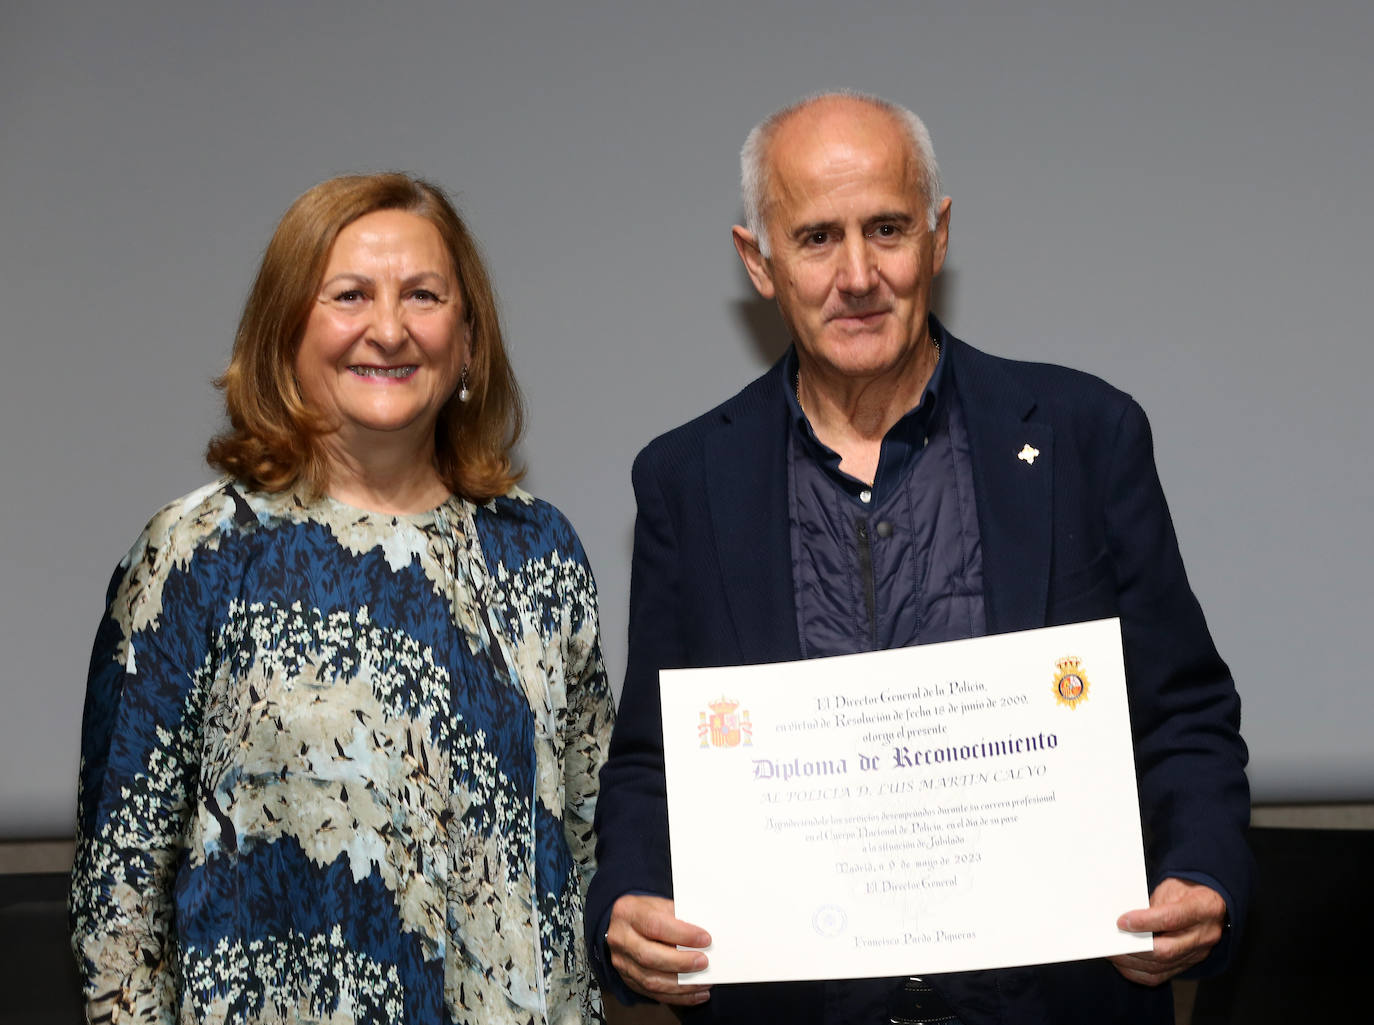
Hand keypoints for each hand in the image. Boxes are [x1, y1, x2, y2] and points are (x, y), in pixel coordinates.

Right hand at [606, 894, 712, 1005]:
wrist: (620, 924)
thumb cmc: (643, 912)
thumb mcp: (658, 904)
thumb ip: (678, 917)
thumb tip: (702, 935)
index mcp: (628, 913)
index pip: (655, 926)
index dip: (682, 934)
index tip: (704, 939)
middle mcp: (621, 939)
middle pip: (650, 957)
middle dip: (681, 962)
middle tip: (703, 962)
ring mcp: (623, 962)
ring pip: (652, 981)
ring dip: (682, 985)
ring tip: (704, 982)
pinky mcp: (629, 980)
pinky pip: (654, 994)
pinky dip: (678, 997)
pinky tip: (695, 993)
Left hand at [1110, 877, 1227, 985]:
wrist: (1210, 902)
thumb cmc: (1188, 890)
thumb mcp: (1172, 886)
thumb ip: (1152, 904)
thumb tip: (1125, 920)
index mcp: (1202, 908)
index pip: (1171, 919)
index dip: (1144, 922)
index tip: (1121, 921)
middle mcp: (1204, 935)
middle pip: (1166, 950)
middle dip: (1134, 948)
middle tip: (1111, 942)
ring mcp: (1197, 953)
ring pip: (1161, 966)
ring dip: (1132, 962)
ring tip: (1112, 953)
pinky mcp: (1188, 964)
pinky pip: (1161, 975)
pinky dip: (1138, 972)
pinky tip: (1123, 963)